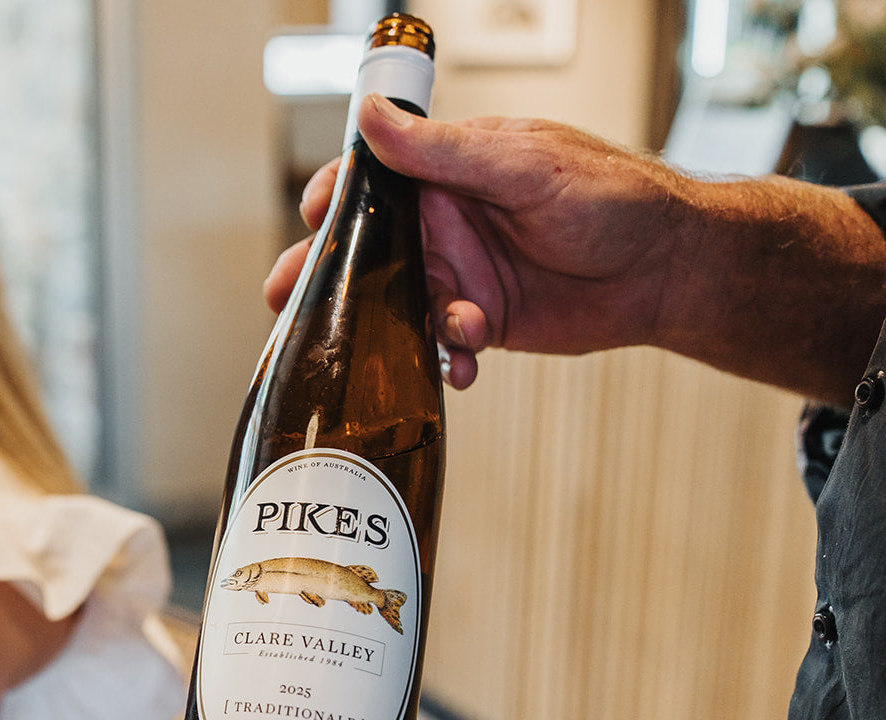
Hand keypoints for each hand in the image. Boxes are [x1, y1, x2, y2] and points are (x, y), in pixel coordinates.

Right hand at [267, 95, 690, 389]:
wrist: (670, 268)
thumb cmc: (613, 196)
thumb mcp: (522, 163)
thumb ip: (442, 150)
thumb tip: (373, 117)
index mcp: (450, 172)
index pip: (373, 179)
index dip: (335, 199)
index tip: (314, 219)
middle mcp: (446, 223)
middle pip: (368, 251)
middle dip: (329, 279)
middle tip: (288, 301)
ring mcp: (461, 274)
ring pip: (400, 306)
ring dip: (404, 328)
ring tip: (445, 332)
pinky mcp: (482, 320)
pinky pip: (439, 344)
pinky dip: (444, 358)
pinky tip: (464, 364)